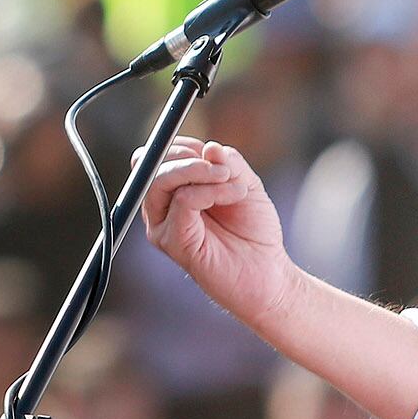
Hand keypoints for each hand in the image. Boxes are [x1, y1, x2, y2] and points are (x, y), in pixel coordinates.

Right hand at [140, 138, 294, 321]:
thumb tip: (209, 148)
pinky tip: (233, 194)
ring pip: (161, 180)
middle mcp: (161, 208)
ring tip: (232, 180)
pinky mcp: (172, 242)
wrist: (267, 273)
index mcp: (174, 190)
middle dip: (186, 156)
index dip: (185, 146)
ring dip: (199, 171)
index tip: (216, 154)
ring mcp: (163, 225)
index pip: (160, 155)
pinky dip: (209, 191)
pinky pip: (182, 201)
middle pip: (150, 164)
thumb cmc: (254, 232)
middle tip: (222, 166)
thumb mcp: (245, 185)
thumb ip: (229, 164)